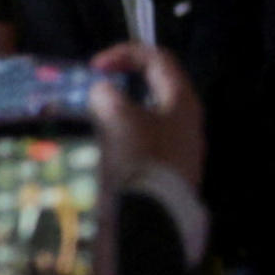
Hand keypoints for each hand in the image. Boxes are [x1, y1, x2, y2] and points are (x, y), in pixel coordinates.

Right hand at [92, 44, 206, 190]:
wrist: (154, 221)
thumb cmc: (141, 161)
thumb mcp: (119, 120)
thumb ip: (107, 98)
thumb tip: (103, 94)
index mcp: (182, 101)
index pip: (158, 60)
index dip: (126, 54)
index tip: (95, 67)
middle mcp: (186, 123)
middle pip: (153, 90)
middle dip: (120, 86)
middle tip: (92, 93)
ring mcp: (178, 150)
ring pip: (144, 119)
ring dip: (115, 116)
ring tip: (89, 122)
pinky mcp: (164, 173)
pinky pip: (139, 146)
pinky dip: (118, 140)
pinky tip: (99, 150)